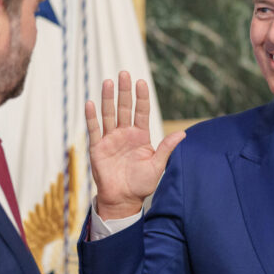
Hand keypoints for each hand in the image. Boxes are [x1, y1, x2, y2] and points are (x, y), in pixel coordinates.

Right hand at [86, 71, 185, 219]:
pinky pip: (94, 130)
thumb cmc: (141, 184)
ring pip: (109, 114)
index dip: (141, 97)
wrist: (123, 199)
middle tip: (123, 74)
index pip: (141, 112)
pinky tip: (90, 103)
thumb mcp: (157, 166)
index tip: (141, 82)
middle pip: (124, 108)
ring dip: (108, 98)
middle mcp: (125, 134)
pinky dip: (92, 117)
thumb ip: (166, 148)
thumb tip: (183, 134)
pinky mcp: (98, 148)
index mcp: (140, 136)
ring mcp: (111, 139)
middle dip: (124, 91)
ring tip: (108, 81)